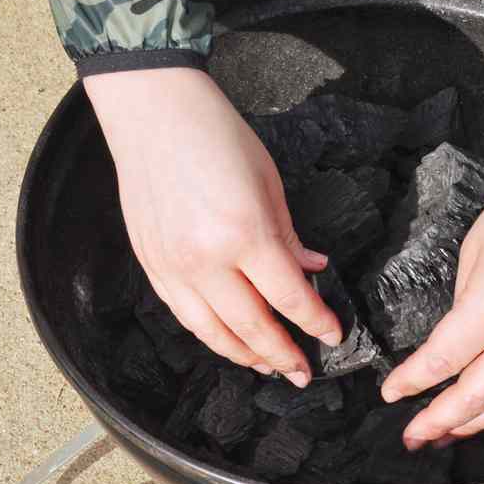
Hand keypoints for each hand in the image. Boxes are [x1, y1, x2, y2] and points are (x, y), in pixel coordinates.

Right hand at [84, 68, 342, 386]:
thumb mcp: (268, 183)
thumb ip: (289, 237)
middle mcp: (205, 260)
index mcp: (244, 235)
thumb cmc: (216, 136)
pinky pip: (184, 315)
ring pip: (213, 333)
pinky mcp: (151, 265)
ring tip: (268, 367)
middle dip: (283, 355)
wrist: (153, 111)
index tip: (332, 335)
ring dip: (245, 356)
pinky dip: (210, 334)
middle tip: (303, 372)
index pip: (289, 298)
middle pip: (253, 327)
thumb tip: (311, 271)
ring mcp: (173, 267)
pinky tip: (229, 340)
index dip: (315, 322)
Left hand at [380, 141, 483, 447]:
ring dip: (472, 424)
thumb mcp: (477, 248)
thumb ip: (463, 301)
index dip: (411, 381)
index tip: (390, 393)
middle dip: (438, 421)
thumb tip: (456, 336)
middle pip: (476, 396)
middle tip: (411, 438)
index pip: (442, 359)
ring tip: (442, 437)